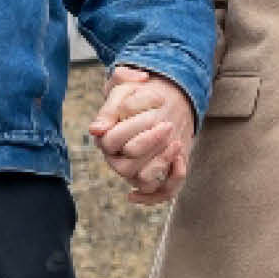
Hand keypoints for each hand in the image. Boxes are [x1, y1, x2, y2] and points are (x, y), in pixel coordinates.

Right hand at [83, 66, 193, 202]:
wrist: (162, 101)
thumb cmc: (139, 94)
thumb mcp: (125, 86)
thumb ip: (113, 95)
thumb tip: (97, 128)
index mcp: (105, 139)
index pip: (111, 142)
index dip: (132, 128)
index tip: (158, 108)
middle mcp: (117, 160)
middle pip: (126, 166)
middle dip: (150, 144)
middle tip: (169, 125)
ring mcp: (136, 171)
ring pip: (143, 180)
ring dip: (161, 163)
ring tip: (176, 143)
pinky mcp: (157, 176)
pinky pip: (163, 191)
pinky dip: (173, 179)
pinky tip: (180, 161)